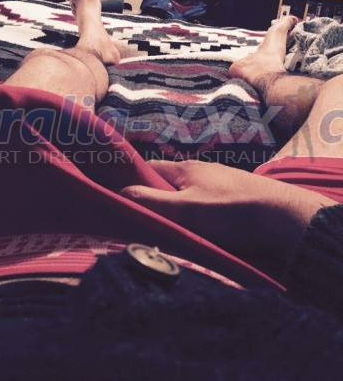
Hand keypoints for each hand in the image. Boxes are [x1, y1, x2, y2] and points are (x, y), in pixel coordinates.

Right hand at [120, 160, 335, 266]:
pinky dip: (198, 218)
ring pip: (187, 197)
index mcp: (185, 168)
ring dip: (177, 212)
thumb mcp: (184, 209)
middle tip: (144, 224)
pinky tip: (200, 233)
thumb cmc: (231, 211)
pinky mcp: (234, 200)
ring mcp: (219, 185)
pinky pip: (206, 207)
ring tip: (171, 233)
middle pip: (167, 185)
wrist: (285, 219)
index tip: (119, 200)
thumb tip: (118, 195)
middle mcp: (201, 172)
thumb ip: (149, 202)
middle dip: (155, 202)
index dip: (132, 182)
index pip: (148, 168)